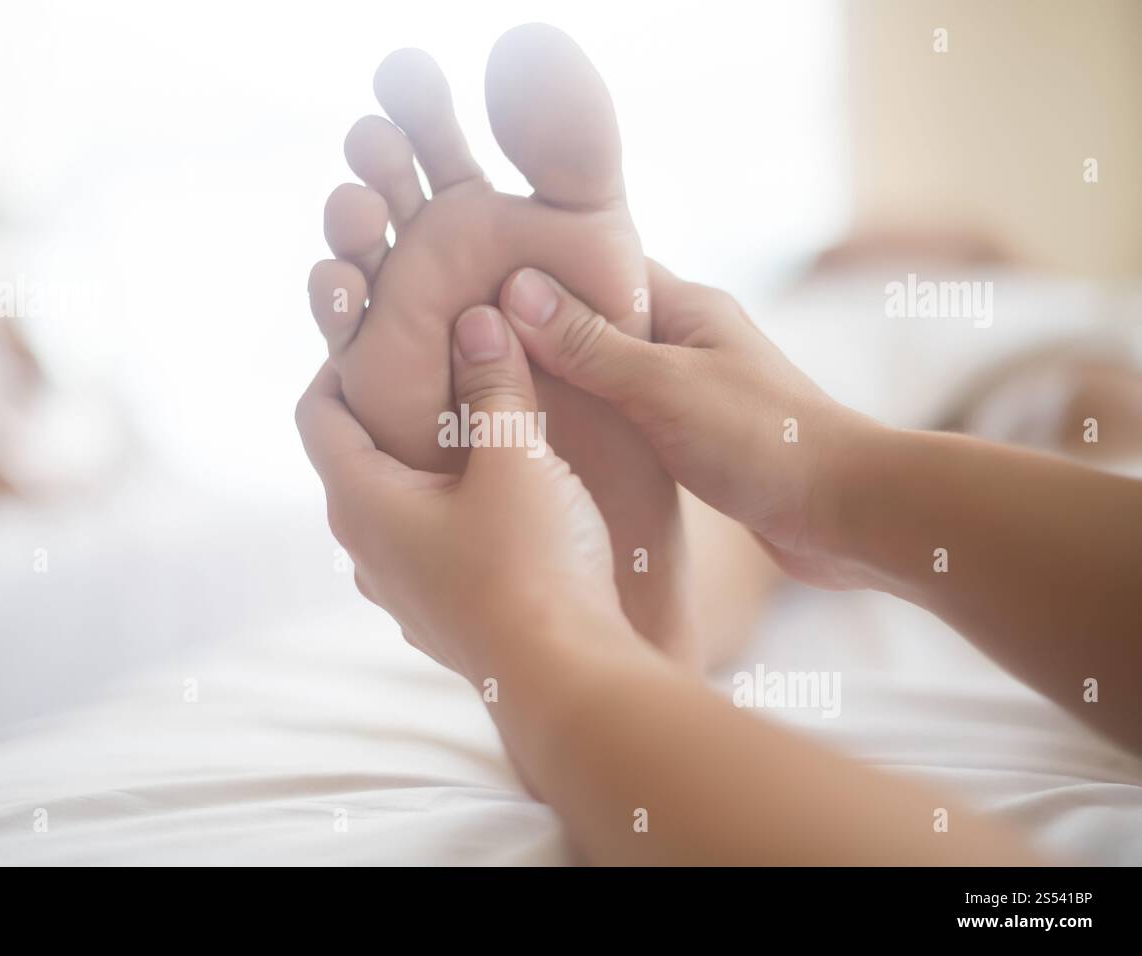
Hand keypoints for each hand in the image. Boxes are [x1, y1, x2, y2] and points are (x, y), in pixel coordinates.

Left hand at [296, 304, 634, 684]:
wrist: (569, 683)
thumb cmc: (533, 567)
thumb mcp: (516, 457)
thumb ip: (494, 383)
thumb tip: (477, 321)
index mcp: (361, 503)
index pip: (317, 411)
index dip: (342, 361)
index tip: (388, 329)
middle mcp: (365, 551)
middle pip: (357, 456)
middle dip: (394, 405)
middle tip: (443, 362)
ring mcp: (402, 591)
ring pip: (398, 504)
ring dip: (427, 461)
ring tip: (481, 425)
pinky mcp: (442, 616)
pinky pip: (431, 544)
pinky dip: (452, 507)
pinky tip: (505, 498)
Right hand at [496, 260, 880, 587]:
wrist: (844, 514)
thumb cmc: (763, 441)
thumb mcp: (663, 387)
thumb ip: (590, 345)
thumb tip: (516, 291)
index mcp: (686, 307)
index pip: (598, 267)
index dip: (540, 274)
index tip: (478, 285)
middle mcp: (689, 339)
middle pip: (598, 322)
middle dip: (543, 333)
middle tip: (474, 346)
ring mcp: (693, 389)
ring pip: (611, 374)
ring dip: (567, 384)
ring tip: (504, 395)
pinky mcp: (696, 437)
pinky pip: (629, 417)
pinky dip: (595, 423)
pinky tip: (557, 442)